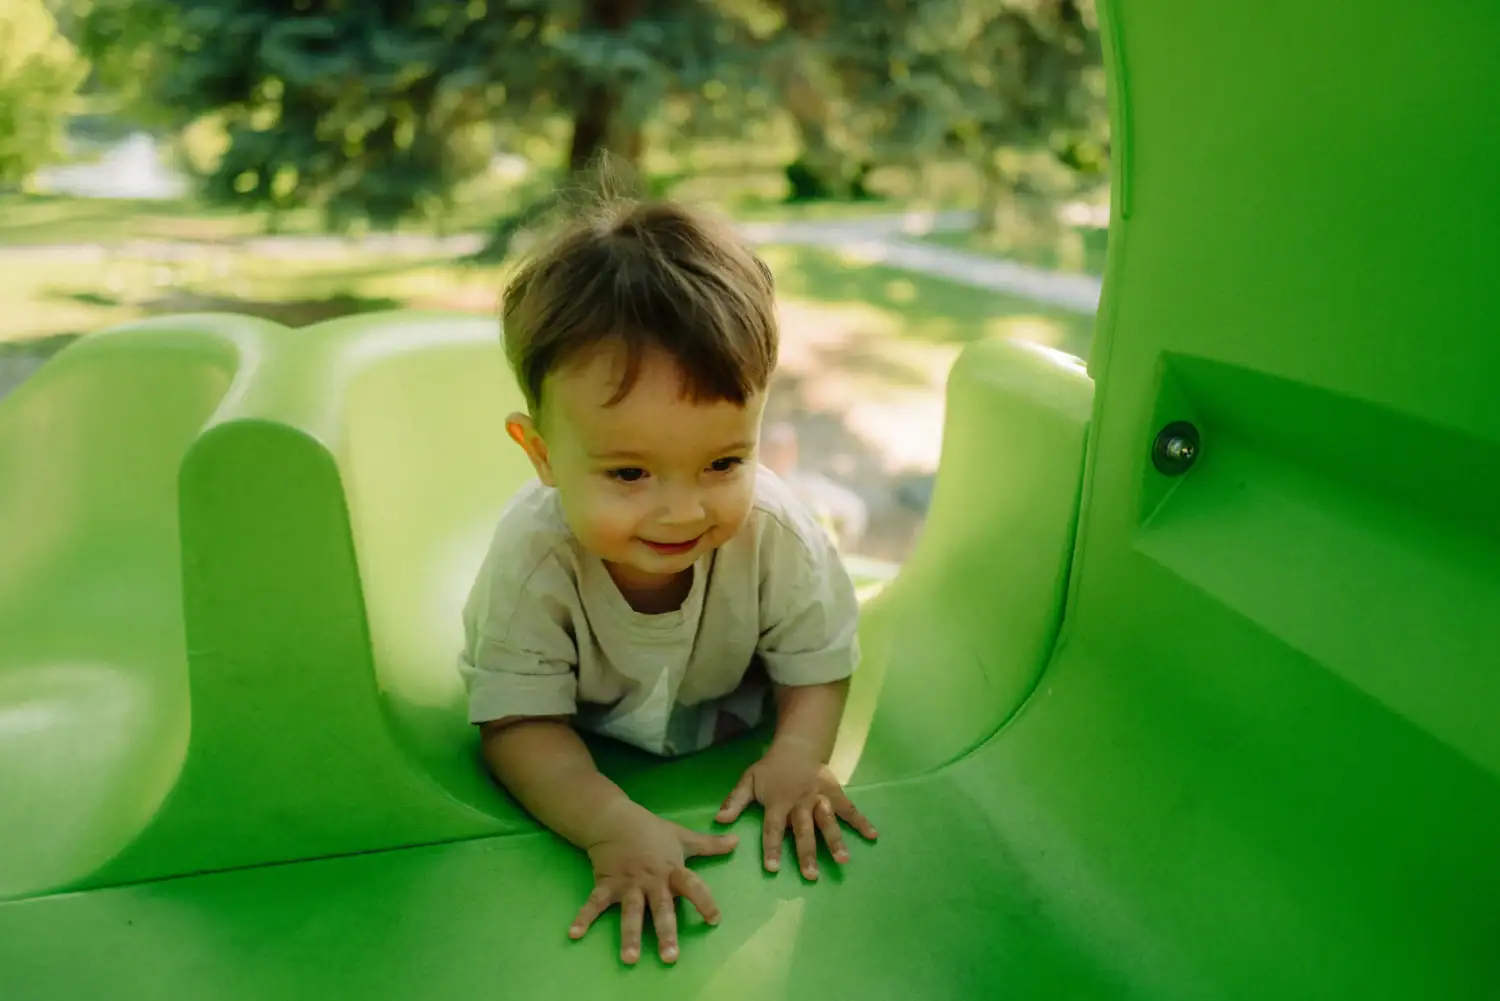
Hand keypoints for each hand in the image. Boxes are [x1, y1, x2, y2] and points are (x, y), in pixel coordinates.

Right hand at [572, 802, 738, 964]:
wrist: (615, 818)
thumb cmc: (652, 831)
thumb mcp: (683, 837)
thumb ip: (710, 845)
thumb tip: (738, 841)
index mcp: (671, 870)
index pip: (692, 886)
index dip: (704, 901)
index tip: (714, 919)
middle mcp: (651, 880)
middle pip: (660, 908)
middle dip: (665, 932)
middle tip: (670, 957)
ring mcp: (627, 884)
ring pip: (630, 913)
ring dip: (629, 935)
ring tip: (630, 958)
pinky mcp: (606, 884)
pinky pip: (594, 904)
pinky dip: (583, 918)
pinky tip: (575, 934)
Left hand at [716, 738, 878, 879]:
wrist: (796, 746)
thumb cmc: (771, 769)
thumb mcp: (749, 780)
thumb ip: (735, 801)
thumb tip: (718, 820)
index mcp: (778, 801)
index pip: (773, 828)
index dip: (772, 847)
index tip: (772, 868)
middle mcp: (800, 802)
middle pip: (803, 830)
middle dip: (807, 853)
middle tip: (811, 875)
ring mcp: (820, 797)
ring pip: (827, 821)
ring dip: (835, 841)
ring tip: (842, 860)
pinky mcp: (835, 793)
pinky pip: (849, 809)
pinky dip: (862, 822)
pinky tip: (873, 836)